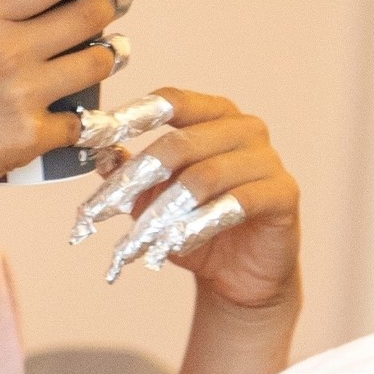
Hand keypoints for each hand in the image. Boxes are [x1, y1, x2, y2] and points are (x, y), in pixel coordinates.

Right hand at [0, 0, 124, 215]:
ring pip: (98, 63)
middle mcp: (8, 50)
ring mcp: (25, 95)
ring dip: (107, 57)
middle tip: (112, 5)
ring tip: (105, 55)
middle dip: (109, 5)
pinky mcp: (32, 137)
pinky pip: (82, 122)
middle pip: (90, 14)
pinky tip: (79, 116)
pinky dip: (83, 120)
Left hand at [99, 89, 300, 310]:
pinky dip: (197, 226)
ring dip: (160, 213)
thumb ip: (128, 170)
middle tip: (96, 212)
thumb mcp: (151, 197)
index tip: (90, 135)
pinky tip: (171, 245)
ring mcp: (268, 159)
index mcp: (213, 114)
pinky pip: (234, 204)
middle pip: (179, 144)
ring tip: (132, 243)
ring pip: (203, 178)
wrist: (239, 273)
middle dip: (133, 180)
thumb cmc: (193, 224)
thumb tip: (98, 153)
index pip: (170, 101)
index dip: (128, 117)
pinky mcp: (283, 193)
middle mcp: (244, 128)